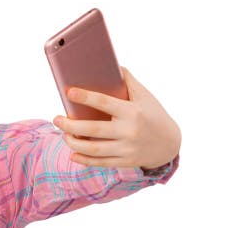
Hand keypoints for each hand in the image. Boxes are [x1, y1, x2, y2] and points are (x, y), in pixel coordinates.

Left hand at [52, 66, 180, 170]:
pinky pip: (100, 163)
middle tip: (56, 119)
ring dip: (73, 142)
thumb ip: (129, 81)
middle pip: (93, 130)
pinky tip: (72, 153)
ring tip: (62, 134)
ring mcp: (126, 149)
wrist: (170, 144)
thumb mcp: (145, 96)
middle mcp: (129, 131)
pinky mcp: (124, 162)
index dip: (85, 97)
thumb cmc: (153, 114)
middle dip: (70, 125)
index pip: (104, 102)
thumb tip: (111, 64)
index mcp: (132, 111)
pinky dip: (84, 160)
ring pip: (93, 149)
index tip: (68, 92)